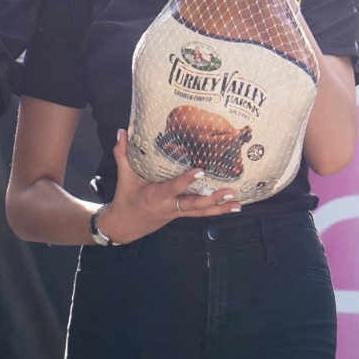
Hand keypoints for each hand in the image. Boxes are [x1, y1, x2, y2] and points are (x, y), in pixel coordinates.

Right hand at [97, 129, 239, 240]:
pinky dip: (217, 211)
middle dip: (212, 200)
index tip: (201, 171)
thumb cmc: (125, 199)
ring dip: (220, 209)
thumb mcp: (124, 176)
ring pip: (201, 212)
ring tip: (237, 204)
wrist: (124, 227)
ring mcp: (176, 213)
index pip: (173, 188)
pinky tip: (232, 208)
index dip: (187, 181)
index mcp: (155, 196)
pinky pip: (201, 214)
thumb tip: (121, 131)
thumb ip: (122, 153)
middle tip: (229, 192)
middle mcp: (169, 206)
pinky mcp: (181, 215)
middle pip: (193, 204)